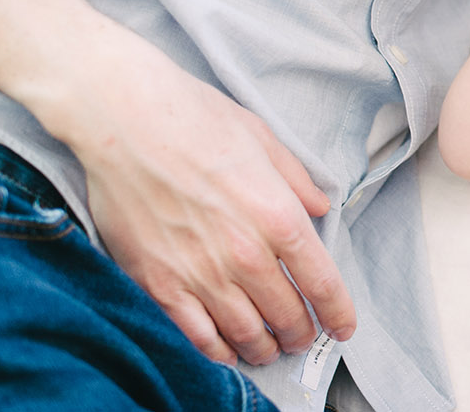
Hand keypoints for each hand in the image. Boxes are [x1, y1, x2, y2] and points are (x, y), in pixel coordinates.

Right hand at [67, 48, 356, 365]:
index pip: (322, 283)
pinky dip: (217, 350)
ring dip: (264, 348)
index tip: (343, 327)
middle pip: (286, 315)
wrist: (125, 119)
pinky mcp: (159, 283)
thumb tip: (319, 208)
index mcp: (278, 216)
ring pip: (245, 333)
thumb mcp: (263, 139)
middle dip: (301, 333)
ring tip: (270, 349)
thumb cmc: (195, 119)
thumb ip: (296, 180)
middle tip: (303, 336)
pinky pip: (196, 335)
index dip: (338, 313)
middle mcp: (244, 253)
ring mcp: (200, 272)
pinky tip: (226, 351)